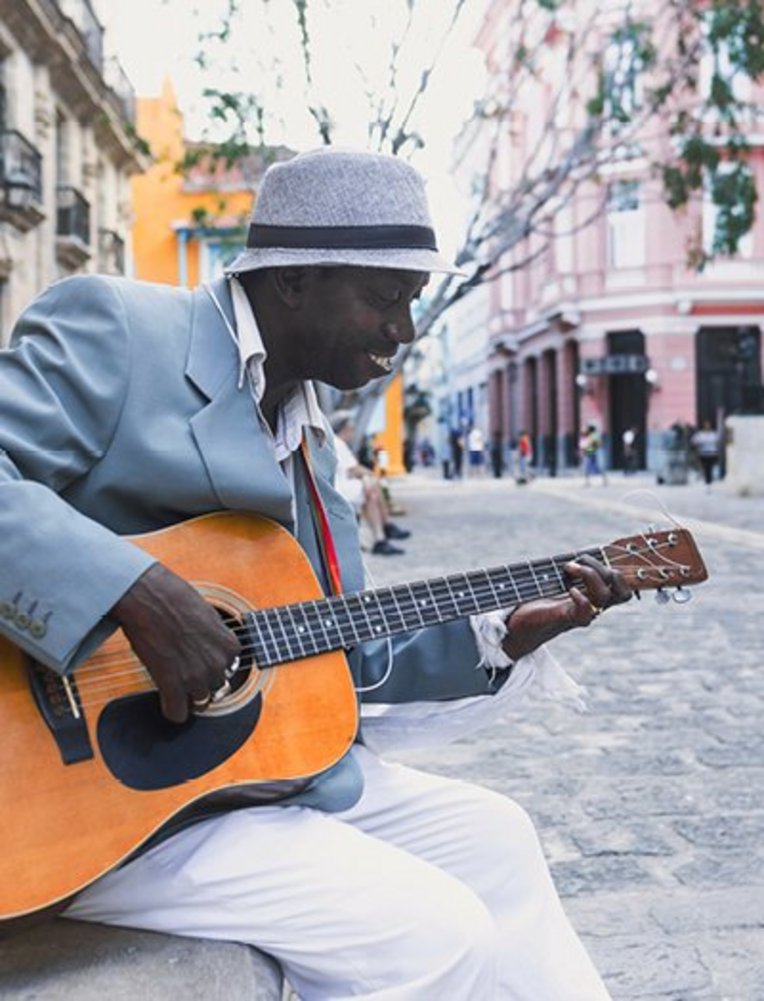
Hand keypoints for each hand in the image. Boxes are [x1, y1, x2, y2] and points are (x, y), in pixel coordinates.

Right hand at [110, 563, 240, 722]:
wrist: (147, 595)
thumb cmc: (174, 598)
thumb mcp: (208, 615)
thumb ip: (215, 637)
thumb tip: (212, 649)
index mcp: (229, 646)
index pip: (230, 669)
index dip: (212, 663)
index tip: (198, 657)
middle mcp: (217, 664)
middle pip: (216, 688)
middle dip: (201, 680)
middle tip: (184, 668)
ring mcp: (195, 676)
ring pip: (199, 702)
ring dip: (186, 694)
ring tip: (173, 679)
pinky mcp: (171, 684)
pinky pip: (177, 713)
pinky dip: (171, 709)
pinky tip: (165, 698)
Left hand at [502, 555, 631, 661]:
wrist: (517, 626)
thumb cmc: (535, 599)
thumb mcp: (554, 580)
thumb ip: (570, 570)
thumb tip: (578, 556)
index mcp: (593, 595)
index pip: (623, 588)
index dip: (633, 573)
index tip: (622, 554)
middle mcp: (592, 606)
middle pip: (622, 592)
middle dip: (607, 569)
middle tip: (578, 561)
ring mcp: (580, 613)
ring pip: (605, 597)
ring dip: (590, 575)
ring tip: (568, 567)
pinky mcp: (564, 619)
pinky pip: (585, 614)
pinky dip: (582, 599)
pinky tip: (570, 590)